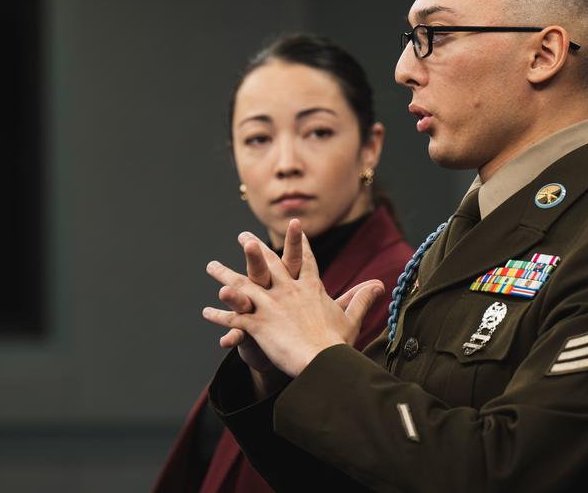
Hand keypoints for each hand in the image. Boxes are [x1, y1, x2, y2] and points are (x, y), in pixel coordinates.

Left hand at [203, 219, 384, 376]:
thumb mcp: (351, 318)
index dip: (299, 243)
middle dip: (254, 249)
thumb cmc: (339, 343)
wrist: (324, 361)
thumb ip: (362, 299)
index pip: (304, 261)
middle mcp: (288, 291)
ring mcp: (271, 306)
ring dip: (225, 275)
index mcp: (310, 289)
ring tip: (211, 266)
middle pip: (268, 264)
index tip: (294, 226)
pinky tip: (206, 313)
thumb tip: (380, 284)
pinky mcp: (258, 324)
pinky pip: (233, 318)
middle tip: (243, 235)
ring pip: (243, 285)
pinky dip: (219, 315)